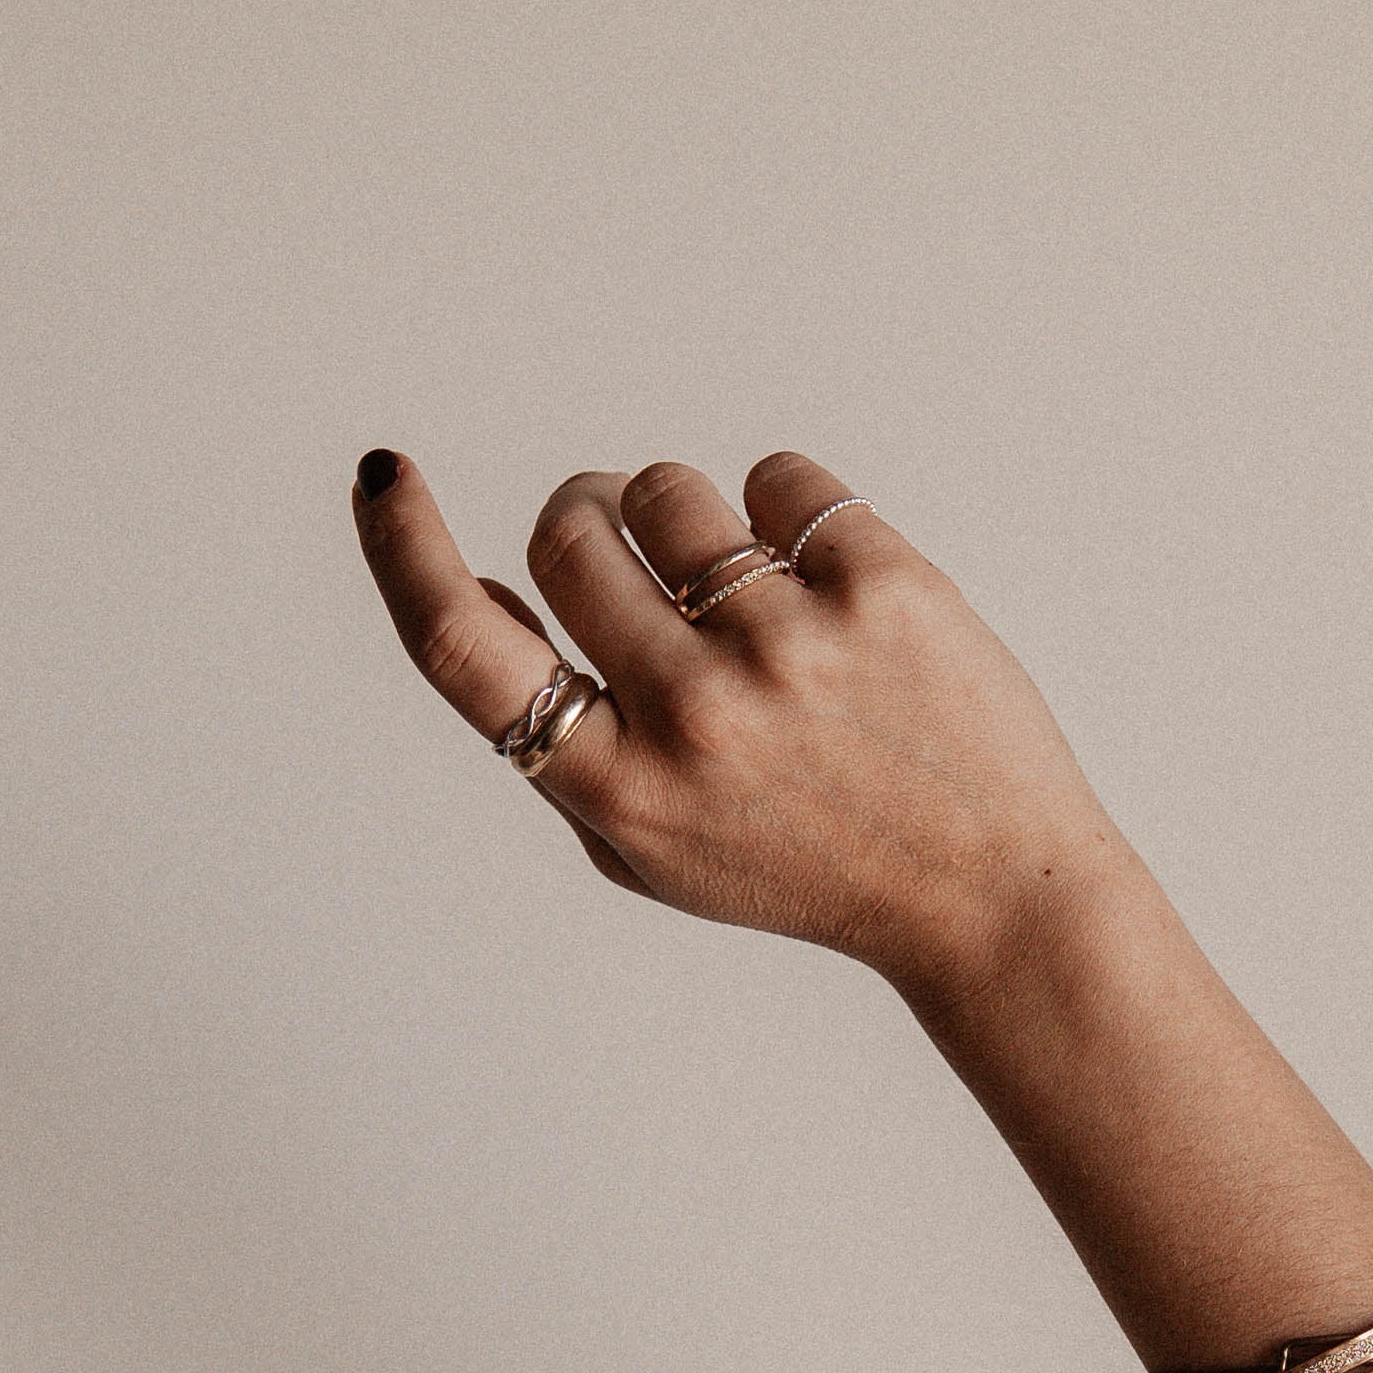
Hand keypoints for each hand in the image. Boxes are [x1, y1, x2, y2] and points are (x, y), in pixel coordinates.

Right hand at [353, 448, 1125, 990]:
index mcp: (619, 789)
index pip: (463, 648)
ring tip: (750, 593)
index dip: (402, 551)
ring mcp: (788, 646)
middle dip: (591, 519)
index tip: (384, 477)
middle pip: (570, 530)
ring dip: (689, 519)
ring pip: (669, 490)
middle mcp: (692, 714)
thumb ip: (557, 739)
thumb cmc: (807, 863)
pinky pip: (779, 475)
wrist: (988, 897)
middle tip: (642, 560)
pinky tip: (829, 592)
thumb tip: (477, 585)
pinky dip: (790, 513)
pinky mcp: (881, 587)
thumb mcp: (652, 846)